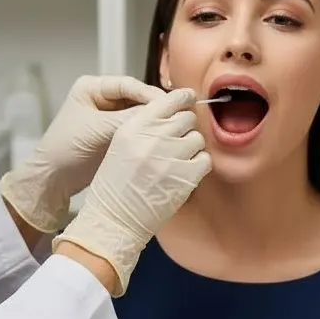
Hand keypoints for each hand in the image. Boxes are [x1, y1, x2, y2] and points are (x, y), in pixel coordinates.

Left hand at [0, 75, 164, 234]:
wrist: (54, 180)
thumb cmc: (67, 148)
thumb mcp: (99, 130)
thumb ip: (129, 119)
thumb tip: (162, 114)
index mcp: (93, 88)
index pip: (129, 85)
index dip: (151, 95)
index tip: (171, 105)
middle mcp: (103, 100)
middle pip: (138, 99)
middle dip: (157, 109)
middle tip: (181, 118)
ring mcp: (110, 120)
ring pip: (140, 117)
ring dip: (156, 124)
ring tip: (177, 130)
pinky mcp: (115, 138)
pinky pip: (137, 133)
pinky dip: (150, 137)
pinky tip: (166, 142)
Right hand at [53, 88, 210, 294]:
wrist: (114, 219)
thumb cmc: (115, 185)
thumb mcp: (120, 145)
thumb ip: (144, 126)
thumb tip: (173, 114)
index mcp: (134, 126)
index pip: (168, 100)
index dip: (182, 99)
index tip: (188, 100)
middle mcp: (153, 137)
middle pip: (186, 118)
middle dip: (185, 129)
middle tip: (178, 144)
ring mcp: (170, 156)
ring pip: (197, 138)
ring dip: (192, 148)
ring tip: (179, 162)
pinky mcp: (185, 176)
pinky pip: (205, 160)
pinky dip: (199, 165)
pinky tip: (186, 173)